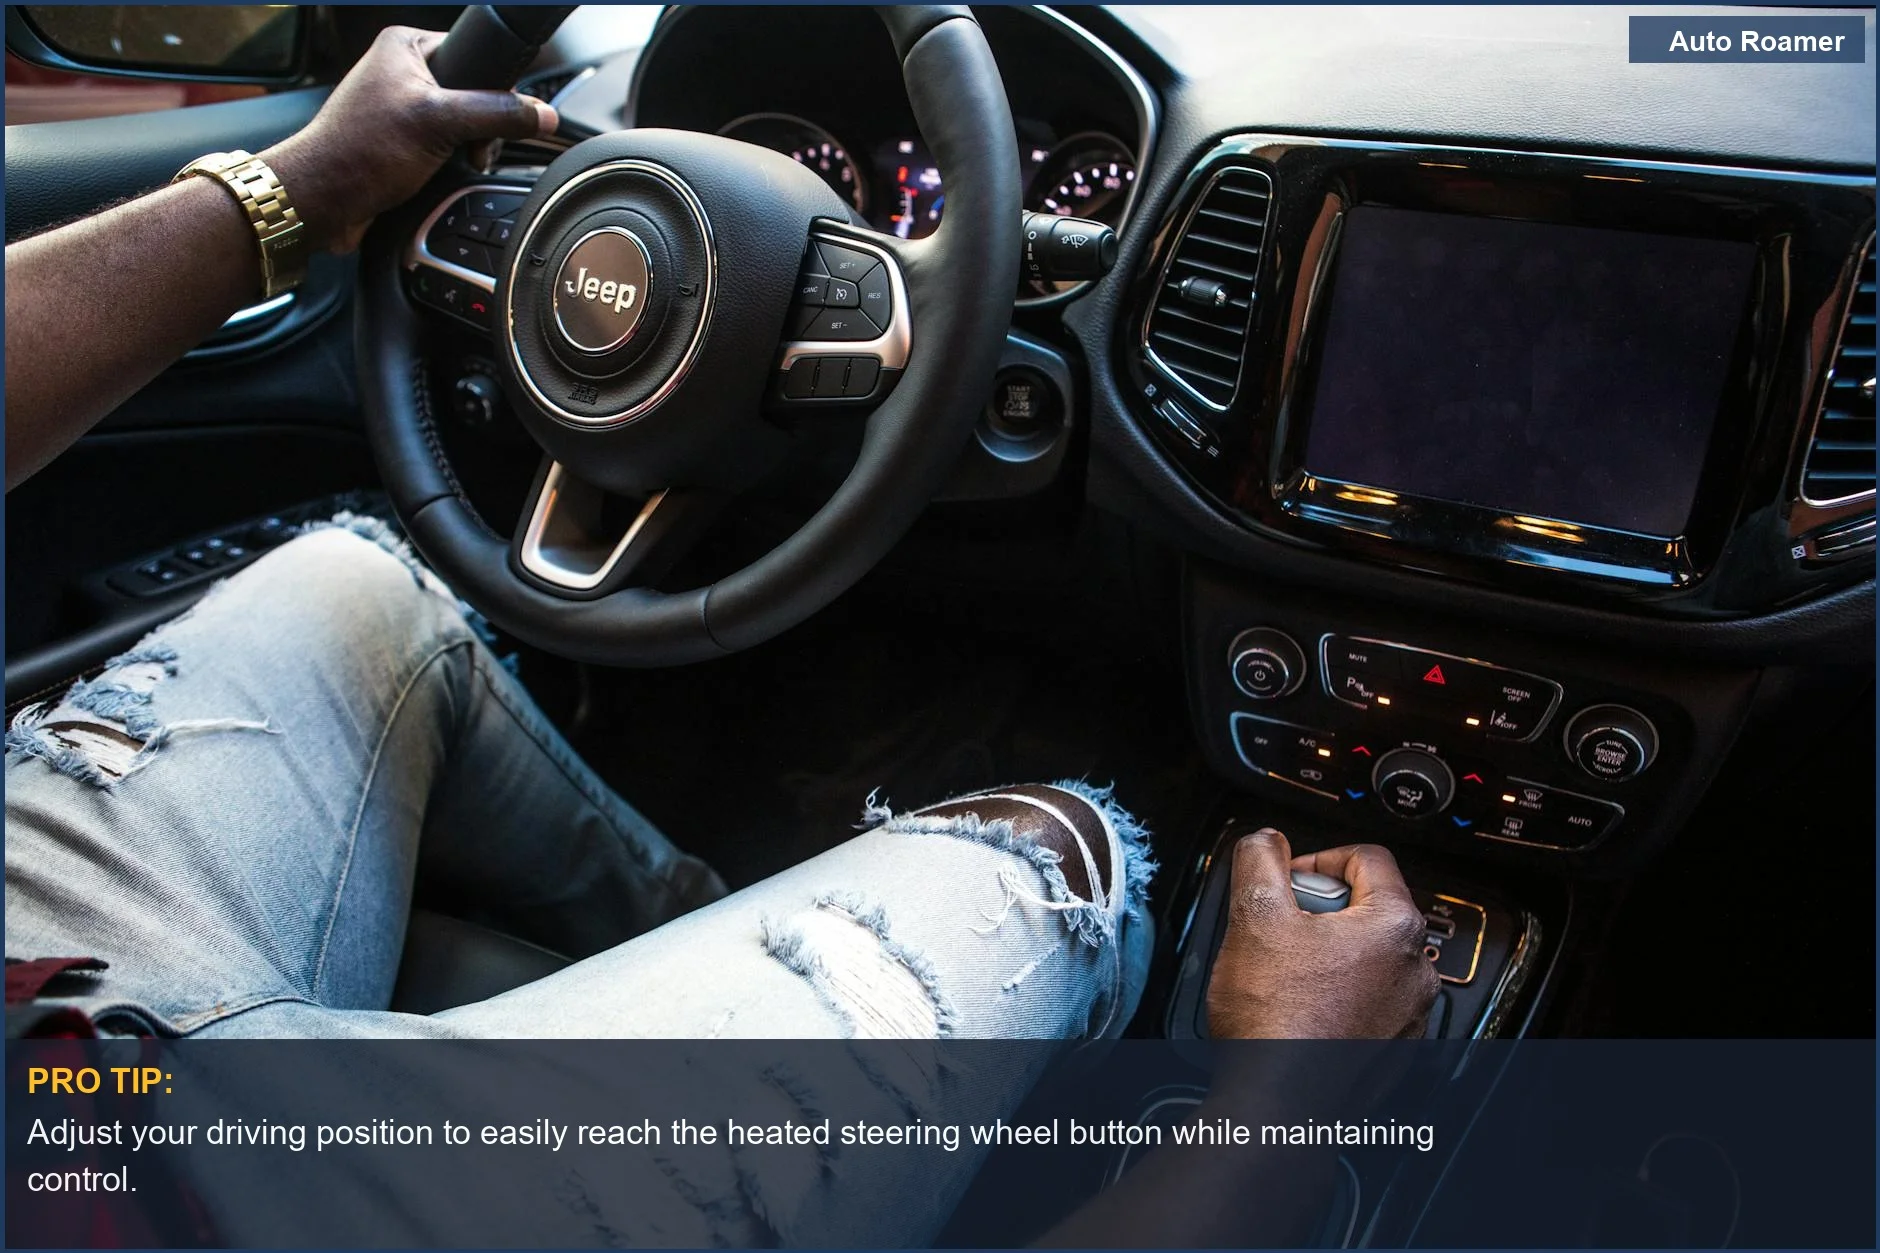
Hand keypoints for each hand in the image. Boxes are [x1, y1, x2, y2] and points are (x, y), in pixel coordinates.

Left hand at [261, 27, 557, 253]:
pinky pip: (449, 146)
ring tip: (454, 162)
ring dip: (470, 149)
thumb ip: (497, 114)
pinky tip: (442, 174)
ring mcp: (404, 107)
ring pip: (465, 123)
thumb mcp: (438, 123)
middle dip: (482, 127)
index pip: (476, 54)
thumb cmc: (358, 152)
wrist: (323, 201)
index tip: (493, 117)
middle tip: (470, 147)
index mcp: (406, 46)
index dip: (493, 88)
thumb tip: (542, 114)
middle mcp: (403, 72)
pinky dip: (454, 163)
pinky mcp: (405, 141)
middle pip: (476, 92)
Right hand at [1206, 828, 1437, 1038]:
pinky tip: (1299, 1010)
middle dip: (1317, 911)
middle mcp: (1414, 970)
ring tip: (1283, 974)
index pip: (1367, 858)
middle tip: (1278, 930)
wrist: (1281, 1106)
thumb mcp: (1255, 917)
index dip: (1318, 859)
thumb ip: (1260, 861)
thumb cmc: (1277, 1022)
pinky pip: (1367, 1002)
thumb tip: (1265, 842)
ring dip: (1325, 955)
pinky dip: (1335, 997)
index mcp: (1394, 927)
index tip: (1288, 878)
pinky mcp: (1393, 1050)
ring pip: (1364, 958)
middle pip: (1365, 909)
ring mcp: (1409, 1015)